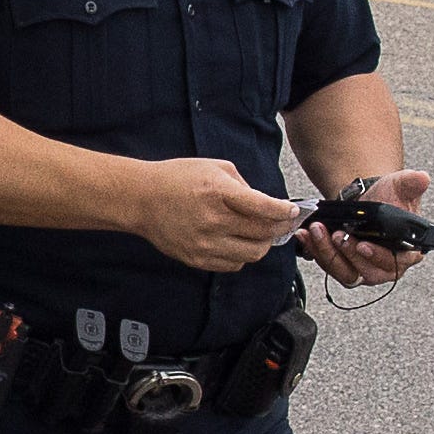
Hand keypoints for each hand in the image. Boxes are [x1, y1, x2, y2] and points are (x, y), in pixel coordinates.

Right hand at [127, 154, 314, 273]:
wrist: (141, 199)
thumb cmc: (177, 178)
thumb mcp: (215, 167)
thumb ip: (244, 185)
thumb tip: (266, 204)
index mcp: (219, 193)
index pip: (265, 208)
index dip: (285, 211)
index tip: (292, 210)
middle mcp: (213, 221)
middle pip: (263, 234)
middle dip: (279, 228)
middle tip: (282, 222)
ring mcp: (205, 244)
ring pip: (252, 255)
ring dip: (262, 244)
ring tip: (259, 234)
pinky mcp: (197, 259)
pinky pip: (234, 265)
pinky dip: (242, 256)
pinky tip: (237, 242)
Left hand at [300, 164, 433, 287]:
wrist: (367, 198)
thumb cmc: (388, 197)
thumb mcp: (400, 186)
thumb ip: (412, 183)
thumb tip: (422, 178)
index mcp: (407, 252)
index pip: (396, 263)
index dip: (378, 257)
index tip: (363, 245)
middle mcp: (387, 266)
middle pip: (368, 272)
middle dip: (348, 254)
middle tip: (337, 234)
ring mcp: (364, 269)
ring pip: (346, 272)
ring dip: (328, 253)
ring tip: (317, 231)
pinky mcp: (344, 267)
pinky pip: (329, 267)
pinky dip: (316, 251)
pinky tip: (307, 235)